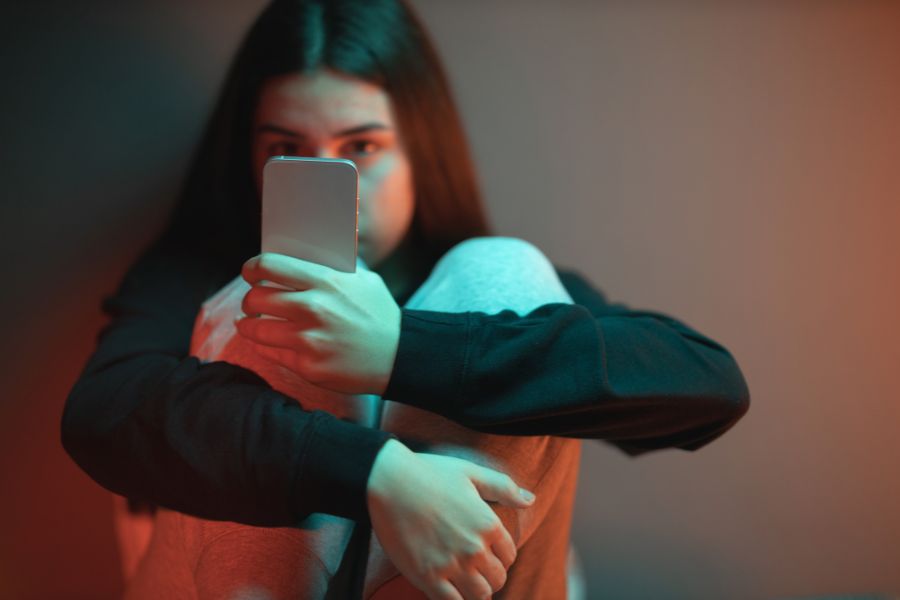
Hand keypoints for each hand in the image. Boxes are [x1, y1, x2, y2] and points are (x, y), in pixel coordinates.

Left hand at [235, 252, 400, 394]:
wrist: (398, 356)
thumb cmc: (379, 314)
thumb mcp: (363, 279)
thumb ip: (332, 267)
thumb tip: (299, 256)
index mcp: (325, 281)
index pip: (270, 266)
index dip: (252, 268)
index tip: (250, 273)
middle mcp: (313, 309)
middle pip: (256, 298)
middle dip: (250, 300)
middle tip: (252, 303)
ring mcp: (309, 340)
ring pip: (256, 329)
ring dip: (248, 325)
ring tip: (250, 324)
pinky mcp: (307, 366)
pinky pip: (270, 353)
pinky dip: (264, 346)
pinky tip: (267, 342)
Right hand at [367, 439, 535, 599]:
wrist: (388, 481)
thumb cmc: (430, 473)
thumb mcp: (472, 473)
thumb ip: (504, 488)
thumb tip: (531, 499)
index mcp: (488, 524)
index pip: (509, 555)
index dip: (501, 556)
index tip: (488, 553)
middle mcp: (474, 548)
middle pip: (497, 578)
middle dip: (491, 576)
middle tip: (477, 571)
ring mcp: (452, 565)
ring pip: (480, 595)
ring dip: (477, 592)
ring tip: (466, 584)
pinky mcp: (428, 577)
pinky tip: (449, 592)